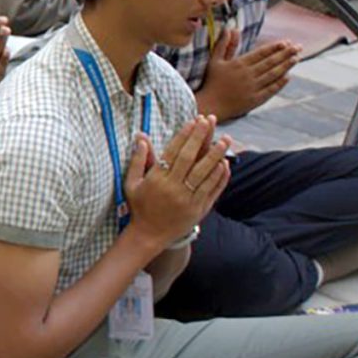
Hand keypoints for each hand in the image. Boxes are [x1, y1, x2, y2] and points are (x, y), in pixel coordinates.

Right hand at [122, 116, 231, 247]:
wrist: (149, 235)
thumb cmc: (139, 207)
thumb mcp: (131, 184)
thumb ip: (137, 160)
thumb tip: (141, 138)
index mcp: (157, 180)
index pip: (173, 152)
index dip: (184, 136)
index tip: (193, 121)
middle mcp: (174, 188)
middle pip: (191, 159)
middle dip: (201, 138)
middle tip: (211, 121)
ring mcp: (188, 199)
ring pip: (205, 173)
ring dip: (216, 155)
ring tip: (225, 139)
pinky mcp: (199, 209)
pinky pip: (212, 190)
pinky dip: (220, 177)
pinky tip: (225, 164)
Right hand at [201, 30, 299, 117]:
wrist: (210, 105)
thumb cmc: (211, 82)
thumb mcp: (214, 61)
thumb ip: (224, 44)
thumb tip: (230, 28)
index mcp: (239, 64)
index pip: (261, 53)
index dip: (274, 47)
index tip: (286, 42)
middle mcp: (248, 75)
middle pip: (270, 62)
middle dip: (286, 54)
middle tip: (298, 47)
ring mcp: (252, 87)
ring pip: (273, 74)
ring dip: (286, 66)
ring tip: (296, 58)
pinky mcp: (255, 99)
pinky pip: (271, 89)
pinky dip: (280, 83)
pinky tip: (288, 77)